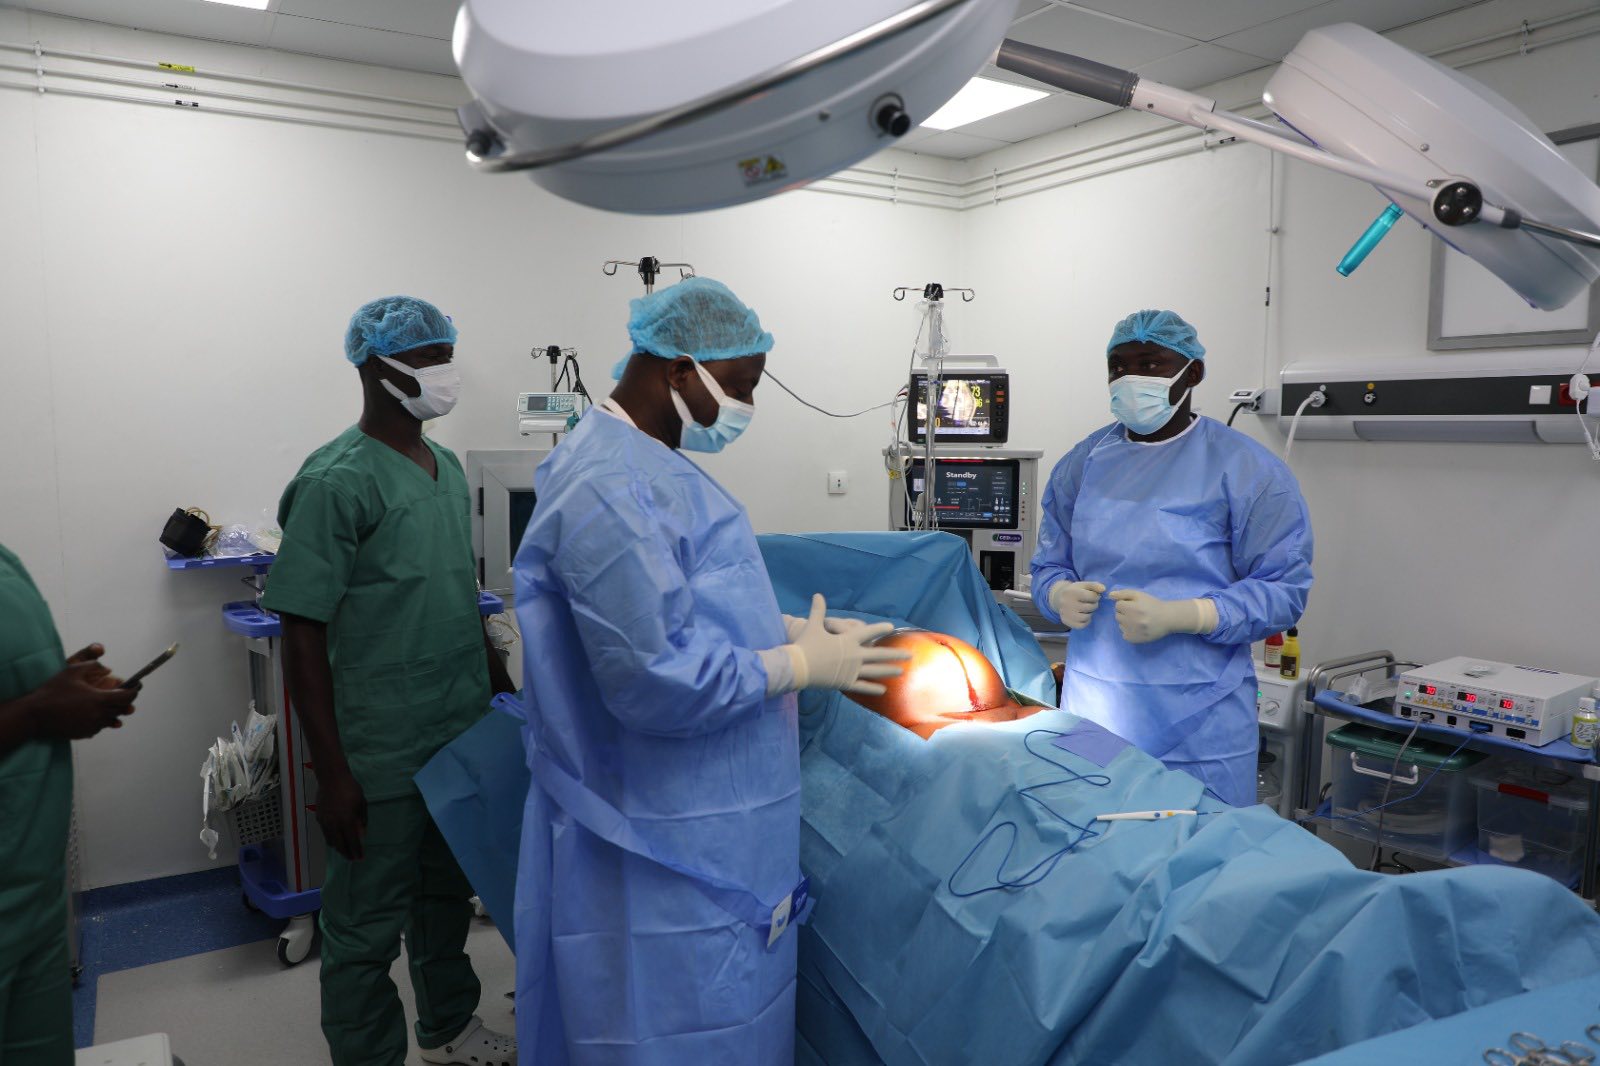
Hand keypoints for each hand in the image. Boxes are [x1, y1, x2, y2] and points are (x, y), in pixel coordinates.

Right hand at [28, 648, 138, 740]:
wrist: (33, 715)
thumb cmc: (52, 691)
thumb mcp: (72, 671)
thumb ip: (93, 665)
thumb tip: (107, 668)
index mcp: (100, 699)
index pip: (127, 697)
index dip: (135, 690)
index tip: (137, 685)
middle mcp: (99, 715)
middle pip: (122, 709)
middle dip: (125, 700)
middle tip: (124, 693)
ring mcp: (92, 726)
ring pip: (111, 719)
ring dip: (113, 711)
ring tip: (108, 703)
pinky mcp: (84, 734)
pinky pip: (99, 727)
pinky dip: (100, 719)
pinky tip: (92, 713)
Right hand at [316, 768, 367, 861]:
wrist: (331, 778)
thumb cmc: (350, 788)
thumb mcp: (361, 803)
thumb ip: (361, 820)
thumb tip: (362, 834)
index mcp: (347, 820)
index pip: (352, 841)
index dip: (356, 851)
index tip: (360, 857)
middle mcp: (334, 823)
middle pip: (340, 845)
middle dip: (347, 853)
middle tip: (352, 858)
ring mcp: (325, 821)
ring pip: (331, 841)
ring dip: (338, 848)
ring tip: (345, 851)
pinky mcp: (319, 818)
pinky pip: (325, 834)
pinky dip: (331, 839)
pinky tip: (336, 840)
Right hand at [785, 594, 910, 695]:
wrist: (797, 666)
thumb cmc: (806, 645)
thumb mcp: (813, 625)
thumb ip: (818, 610)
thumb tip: (817, 595)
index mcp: (848, 640)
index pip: (868, 632)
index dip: (880, 628)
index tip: (890, 628)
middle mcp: (854, 655)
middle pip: (879, 654)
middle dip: (895, 654)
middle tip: (909, 655)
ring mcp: (852, 670)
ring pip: (875, 671)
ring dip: (889, 671)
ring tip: (901, 671)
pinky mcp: (845, 683)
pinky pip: (863, 686)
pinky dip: (873, 688)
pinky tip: (883, 689)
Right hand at [1047, 581, 1105, 629]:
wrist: (1059, 597)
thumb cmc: (1075, 590)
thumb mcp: (1084, 585)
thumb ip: (1094, 585)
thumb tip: (1103, 589)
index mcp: (1071, 592)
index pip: (1091, 596)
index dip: (1096, 597)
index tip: (1094, 596)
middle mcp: (1066, 603)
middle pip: (1089, 607)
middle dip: (1094, 605)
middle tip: (1092, 603)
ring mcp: (1065, 613)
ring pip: (1085, 617)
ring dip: (1090, 613)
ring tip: (1088, 609)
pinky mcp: (1065, 621)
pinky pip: (1081, 625)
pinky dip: (1086, 621)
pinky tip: (1085, 616)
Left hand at [1109, 590, 1216, 643]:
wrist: (1167, 618)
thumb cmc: (1152, 605)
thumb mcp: (1139, 595)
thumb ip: (1124, 593)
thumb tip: (1110, 595)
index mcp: (1133, 608)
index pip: (1117, 605)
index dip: (1125, 604)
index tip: (1134, 605)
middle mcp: (1132, 621)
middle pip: (1117, 615)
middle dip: (1125, 613)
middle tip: (1136, 613)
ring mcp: (1133, 632)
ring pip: (1120, 625)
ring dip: (1126, 622)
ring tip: (1138, 620)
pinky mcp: (1134, 640)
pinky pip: (1124, 634)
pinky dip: (1128, 631)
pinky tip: (1138, 628)